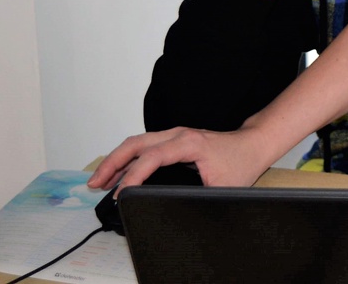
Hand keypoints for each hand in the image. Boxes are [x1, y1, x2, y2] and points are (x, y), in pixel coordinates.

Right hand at [87, 125, 271, 191]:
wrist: (253, 144)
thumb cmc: (241, 162)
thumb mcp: (223, 187)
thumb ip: (198, 198)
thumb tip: (178, 211)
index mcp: (190, 144)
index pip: (152, 156)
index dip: (133, 175)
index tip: (120, 193)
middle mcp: (178, 134)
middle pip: (135, 143)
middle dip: (112, 163)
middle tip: (94, 184)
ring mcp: (174, 134)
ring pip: (136, 142)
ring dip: (116, 160)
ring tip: (98, 181)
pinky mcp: (173, 139)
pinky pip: (144, 145)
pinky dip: (127, 157)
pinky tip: (117, 173)